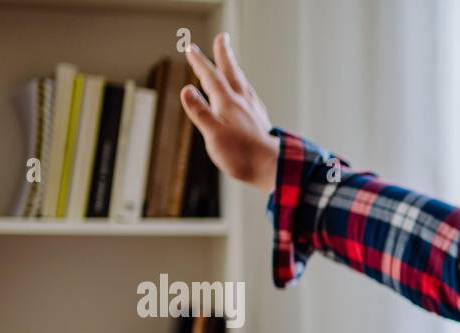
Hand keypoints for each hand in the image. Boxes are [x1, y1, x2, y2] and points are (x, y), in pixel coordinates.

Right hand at [180, 33, 278, 192]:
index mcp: (227, 103)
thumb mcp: (214, 135)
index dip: (200, 63)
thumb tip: (185, 89)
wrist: (274, 168)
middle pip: (232, 73)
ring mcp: (254, 111)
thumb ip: (200, 112)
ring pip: (243, 83)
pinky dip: (245, 88)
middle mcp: (243, 102)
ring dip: (235, 69)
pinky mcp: (261, 121)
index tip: (191, 49)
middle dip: (224, 54)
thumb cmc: (242, 156)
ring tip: (232, 61)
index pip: (210, 78)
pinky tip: (247, 93)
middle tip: (222, 37)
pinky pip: (251, 96)